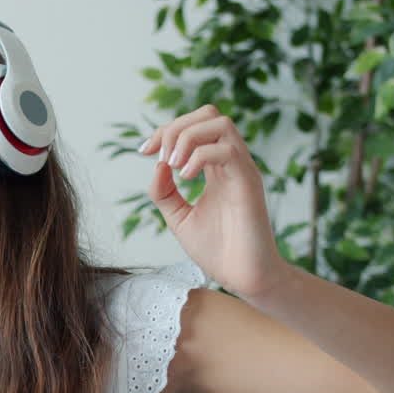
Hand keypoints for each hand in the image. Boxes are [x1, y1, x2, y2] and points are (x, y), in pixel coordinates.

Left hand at [139, 104, 292, 300]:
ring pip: (220, 124)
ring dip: (187, 137)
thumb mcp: (179, 218)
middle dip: (176, 126)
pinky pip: (227, 150)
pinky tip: (185, 177)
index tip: (144, 151)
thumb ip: (164, 192)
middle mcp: (231, 163)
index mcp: (216, 168)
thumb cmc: (217, 250)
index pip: (195, 126)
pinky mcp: (249, 183)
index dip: (166, 131)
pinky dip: (199, 156)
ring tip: (172, 165)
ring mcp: (242, 170)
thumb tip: (156, 164)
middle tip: (158, 155)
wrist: (243, 278)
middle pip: (209, 114)